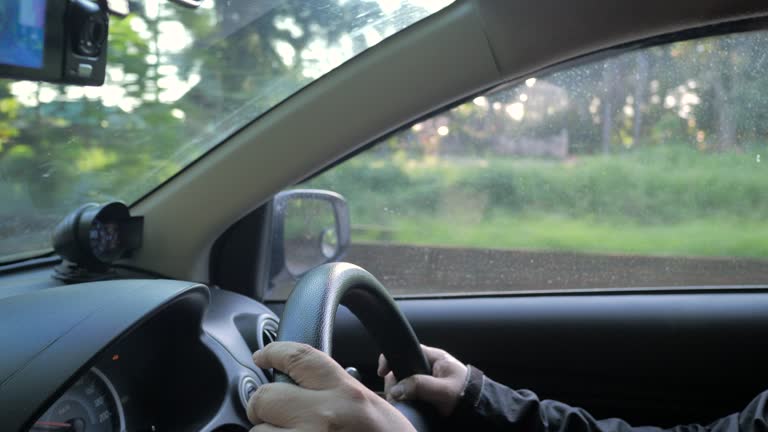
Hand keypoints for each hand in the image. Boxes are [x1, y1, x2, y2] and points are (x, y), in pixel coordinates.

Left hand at [248, 342, 415, 431]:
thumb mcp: (371, 408)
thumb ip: (335, 393)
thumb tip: (298, 388)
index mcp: (346, 392)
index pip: (298, 357)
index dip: (274, 352)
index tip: (263, 355)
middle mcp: (325, 416)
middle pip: (266, 397)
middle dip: (264, 408)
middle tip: (272, 415)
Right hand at [378, 345, 467, 415]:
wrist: (481, 411)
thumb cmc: (467, 395)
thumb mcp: (443, 389)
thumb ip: (419, 386)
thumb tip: (396, 389)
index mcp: (434, 358)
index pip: (407, 350)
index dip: (392, 358)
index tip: (383, 371)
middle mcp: (428, 367)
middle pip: (401, 369)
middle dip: (394, 381)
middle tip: (395, 395)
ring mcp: (427, 381)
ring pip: (403, 383)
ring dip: (398, 392)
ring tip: (400, 402)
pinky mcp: (426, 394)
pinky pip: (408, 394)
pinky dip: (404, 399)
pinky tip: (404, 405)